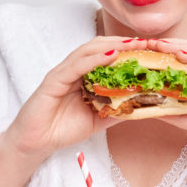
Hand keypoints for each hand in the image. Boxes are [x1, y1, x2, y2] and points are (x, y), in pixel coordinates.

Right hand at [0, 35, 148, 186]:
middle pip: (100, 46)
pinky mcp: (53, 81)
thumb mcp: (98, 120)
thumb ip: (117, 110)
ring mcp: (62, 73)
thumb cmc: (62, 129)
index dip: (129, 50)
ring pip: (89, 51)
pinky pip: (75, 66)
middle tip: (148, 42)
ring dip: (112, 45)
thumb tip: (142, 106)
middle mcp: (73, 69)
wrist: (35, 144)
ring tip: (133, 44)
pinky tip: (111, 55)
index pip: (108, 55)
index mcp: (84, 76)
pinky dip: (94, 59)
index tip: (151, 49)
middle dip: (124, 42)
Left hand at [145, 38, 186, 186]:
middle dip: (163, 47)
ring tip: (157, 44)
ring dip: (177, 46)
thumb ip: (169, 111)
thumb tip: (141, 105)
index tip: (136, 52)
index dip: (158, 55)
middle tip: (140, 43)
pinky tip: (181, 55)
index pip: (177, 62)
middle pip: (185, 52)